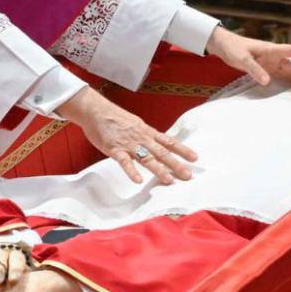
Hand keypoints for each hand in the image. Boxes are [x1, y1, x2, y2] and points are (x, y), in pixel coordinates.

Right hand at [58, 86, 196, 184]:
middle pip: (161, 152)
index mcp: (146, 132)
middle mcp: (141, 138)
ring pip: (146, 158)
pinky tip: (138, 180)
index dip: (182, 149)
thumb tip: (157, 143)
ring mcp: (128, 144)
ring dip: (158, 169)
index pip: (168, 141)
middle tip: (187, 175)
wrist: (96, 110)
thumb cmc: (114, 118)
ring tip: (169, 180)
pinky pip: (124, 162)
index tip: (194, 158)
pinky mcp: (114, 149)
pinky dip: (131, 171)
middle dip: (175, 164)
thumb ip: (145, 135)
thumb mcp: (135, 124)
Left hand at [205, 26, 290, 85]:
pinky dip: (290, 83)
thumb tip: (267, 81)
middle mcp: (276, 56)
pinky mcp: (267, 70)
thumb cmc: (233, 48)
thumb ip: (254, 69)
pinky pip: (281, 77)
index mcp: (272, 49)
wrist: (223, 46)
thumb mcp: (242, 59)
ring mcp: (272, 63)